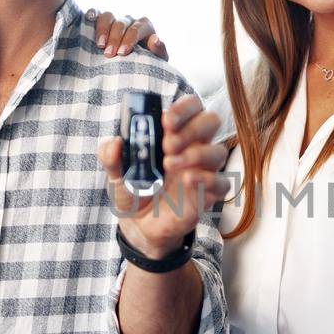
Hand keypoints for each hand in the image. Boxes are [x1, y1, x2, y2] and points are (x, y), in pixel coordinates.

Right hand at [89, 9, 165, 58]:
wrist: (135, 68)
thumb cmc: (147, 63)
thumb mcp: (157, 60)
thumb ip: (159, 50)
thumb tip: (155, 39)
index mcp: (145, 27)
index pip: (137, 29)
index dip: (129, 39)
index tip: (122, 53)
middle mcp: (130, 21)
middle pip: (121, 23)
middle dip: (115, 38)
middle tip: (109, 54)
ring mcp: (116, 20)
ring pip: (108, 16)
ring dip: (102, 29)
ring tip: (99, 45)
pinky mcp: (103, 22)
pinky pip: (97, 13)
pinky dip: (93, 13)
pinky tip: (89, 18)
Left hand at [97, 94, 229, 258]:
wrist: (140, 225)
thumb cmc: (133, 190)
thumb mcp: (116, 173)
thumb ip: (111, 157)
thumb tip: (115, 143)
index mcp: (174, 133)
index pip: (192, 107)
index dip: (184, 109)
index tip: (166, 121)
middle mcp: (193, 146)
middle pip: (211, 121)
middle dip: (191, 128)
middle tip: (168, 144)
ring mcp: (203, 170)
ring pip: (218, 151)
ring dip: (196, 154)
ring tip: (169, 165)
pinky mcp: (208, 194)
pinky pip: (222, 183)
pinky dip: (207, 179)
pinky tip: (188, 181)